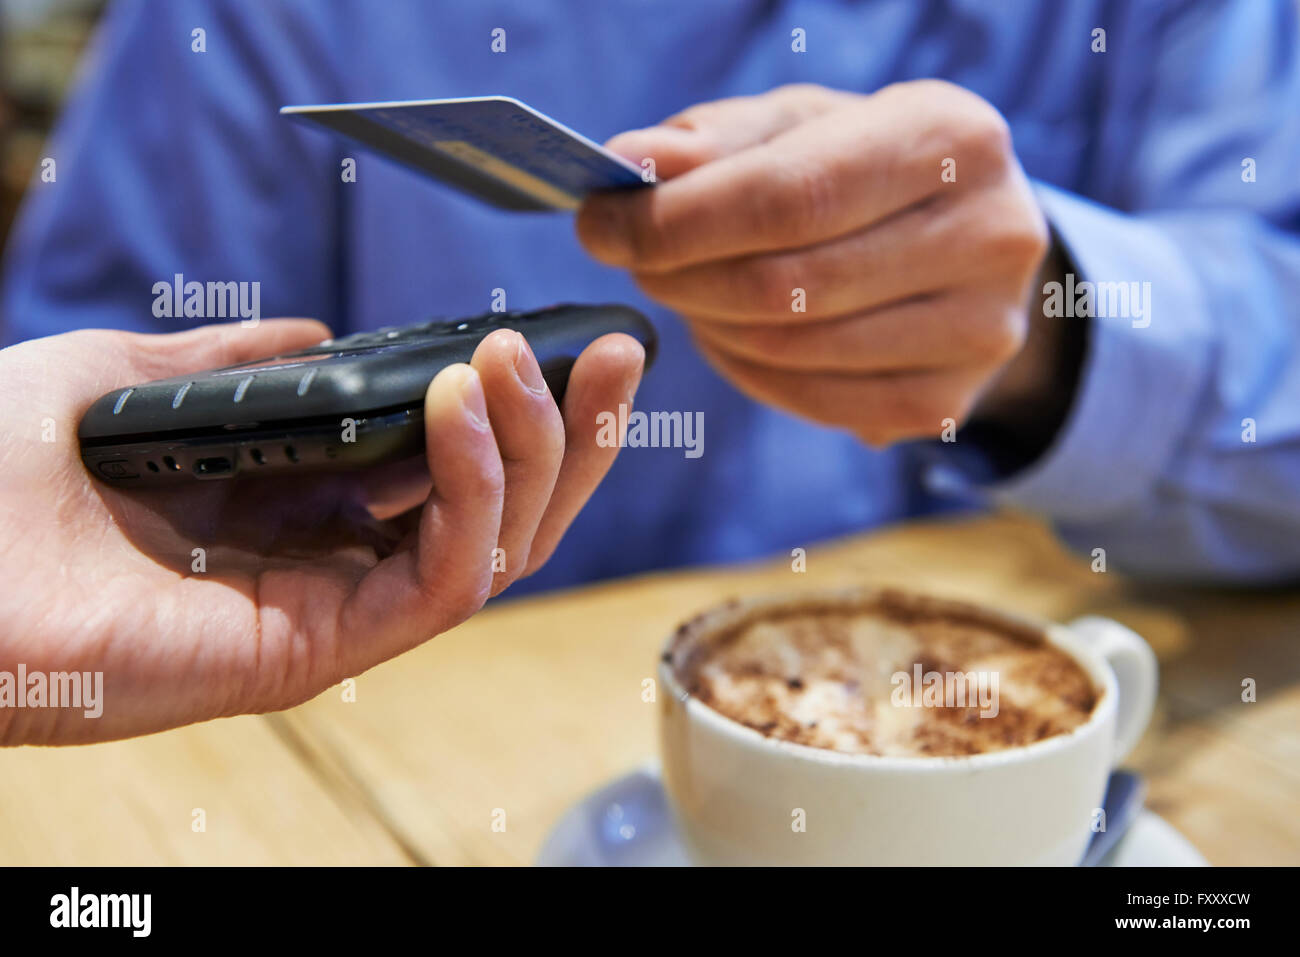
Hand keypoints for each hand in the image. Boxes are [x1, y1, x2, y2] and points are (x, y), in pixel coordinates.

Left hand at [0, 320, 643, 743]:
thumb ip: (234, 362)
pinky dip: (469, 491)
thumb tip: (321, 335)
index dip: (523, 412)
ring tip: (514, 365)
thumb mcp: (126, 379)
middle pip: (501, 515)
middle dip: (570, 434)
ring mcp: (334, 612)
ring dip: (530, 452)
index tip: (566, 340)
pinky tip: (457, 409)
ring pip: (495, 551)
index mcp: (300, 508)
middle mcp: (332, 564)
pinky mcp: (321, 652)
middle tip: (611, 352)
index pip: (451, 473)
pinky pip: (440, 581)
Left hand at [578, 81, 1054, 446]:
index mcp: (952, 140)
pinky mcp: (947, 403)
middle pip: (786, 285)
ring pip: (790, 351)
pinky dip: (748, 372)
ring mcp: (980, 333)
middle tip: (635, 262)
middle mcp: (990, 237)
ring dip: (709, 324)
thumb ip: (718, 140)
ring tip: (688, 290)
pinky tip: (732, 334)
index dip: (678, 221)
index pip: (790, 196)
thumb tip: (634, 161)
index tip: (601, 226)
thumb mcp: (802, 126)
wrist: (967, 241)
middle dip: (680, 277)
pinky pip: (810, 402)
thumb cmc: (864, 168)